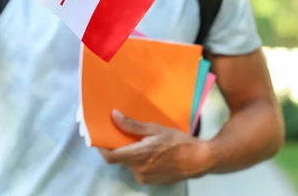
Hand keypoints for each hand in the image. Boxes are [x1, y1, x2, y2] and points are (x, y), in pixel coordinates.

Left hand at [98, 110, 212, 184]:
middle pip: (120, 159)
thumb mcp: (155, 128)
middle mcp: (138, 170)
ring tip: (141, 141)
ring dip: (131, 153)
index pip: (110, 156)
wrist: (199, 160)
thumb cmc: (178, 141)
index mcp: (138, 156)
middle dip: (119, 147)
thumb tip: (113, 116)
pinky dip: (140, 160)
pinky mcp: (152, 181)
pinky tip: (151, 151)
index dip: (101, 147)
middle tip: (123, 133)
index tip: (99, 136)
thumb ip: (132, 125)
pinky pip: (139, 169)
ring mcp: (145, 178)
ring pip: (130, 164)